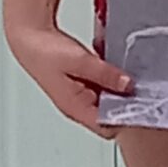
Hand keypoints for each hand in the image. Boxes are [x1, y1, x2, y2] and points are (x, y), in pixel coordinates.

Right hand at [7, 22, 131, 133]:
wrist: (29, 37)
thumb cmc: (44, 52)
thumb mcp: (82, 62)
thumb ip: (107, 75)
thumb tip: (128, 86)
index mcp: (76, 108)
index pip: (108, 129)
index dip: (125, 118)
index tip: (138, 102)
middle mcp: (78, 106)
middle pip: (111, 113)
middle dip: (123, 98)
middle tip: (132, 82)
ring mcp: (80, 96)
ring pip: (108, 97)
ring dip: (116, 84)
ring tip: (117, 70)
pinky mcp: (81, 84)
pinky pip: (102, 85)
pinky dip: (107, 75)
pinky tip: (106, 62)